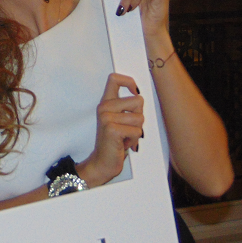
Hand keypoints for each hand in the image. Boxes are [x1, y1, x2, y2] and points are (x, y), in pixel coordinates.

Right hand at [78, 73, 142, 187]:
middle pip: (138, 101)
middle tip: (127, 128)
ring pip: (140, 118)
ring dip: (137, 131)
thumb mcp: (118, 120)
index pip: (114, 79)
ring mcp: (106, 117)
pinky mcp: (112, 129)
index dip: (129, 81)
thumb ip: (126, 107)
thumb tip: (140, 96)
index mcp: (105, 103)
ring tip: (125, 137)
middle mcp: (104, 107)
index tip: (134, 91)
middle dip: (139, 117)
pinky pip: (137, 131)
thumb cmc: (114, 143)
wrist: (101, 163)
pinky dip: (134, 141)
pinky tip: (123, 144)